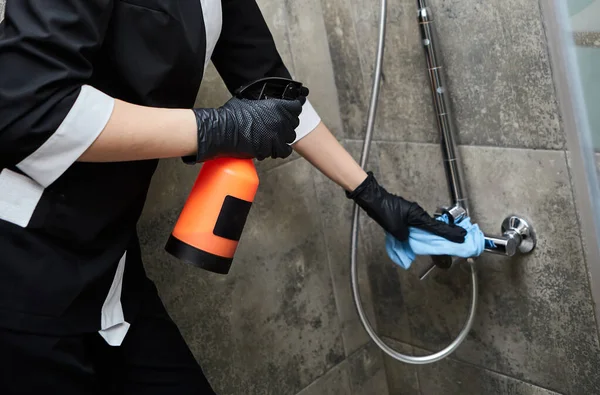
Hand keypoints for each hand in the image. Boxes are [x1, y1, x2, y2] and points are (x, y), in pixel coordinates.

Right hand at [187, 96, 303, 162]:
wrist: (224, 131)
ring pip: (290, 137)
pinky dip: (282, 150)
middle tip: (279, 124)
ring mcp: (277, 136)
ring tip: (275, 136)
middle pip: (294, 123)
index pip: (296, 107)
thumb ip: (262, 102)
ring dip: (284, 136)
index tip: (291, 110)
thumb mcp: (249, 100)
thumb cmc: (232, 115)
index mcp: (277, 106)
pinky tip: (276, 147)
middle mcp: (280, 121)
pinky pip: (284, 151)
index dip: (293, 108)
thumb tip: (263, 102)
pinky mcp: (271, 149)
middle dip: (287, 123)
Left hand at [346, 172, 466, 242]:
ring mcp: (412, 213)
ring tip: (440, 243)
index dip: (449, 234)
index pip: (437, 227)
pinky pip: (417, 225)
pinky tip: (420, 238)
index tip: (462, 236)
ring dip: (431, 234)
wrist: (373, 199)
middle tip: (457, 239)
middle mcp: (417, 213)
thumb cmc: (383, 210)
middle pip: (433, 227)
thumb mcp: (394, 228)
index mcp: (418, 216)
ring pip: (425, 226)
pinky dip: (421, 231)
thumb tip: (408, 239)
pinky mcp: (406, 214)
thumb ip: (404, 236)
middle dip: (444, 234)